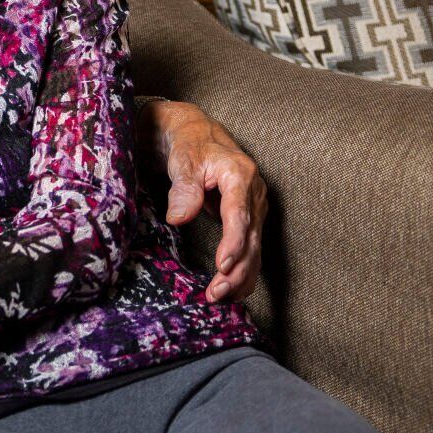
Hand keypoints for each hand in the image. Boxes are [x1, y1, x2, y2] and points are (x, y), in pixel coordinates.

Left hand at [145, 101, 266, 302]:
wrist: (198, 134)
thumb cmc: (189, 145)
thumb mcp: (183, 161)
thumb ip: (184, 189)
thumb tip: (177, 218)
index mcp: (240, 175)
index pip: (240, 214)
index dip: (233, 242)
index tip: (222, 266)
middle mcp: (255, 193)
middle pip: (251, 238)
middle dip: (236, 270)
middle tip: (216, 293)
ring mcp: (255, 207)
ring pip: (254, 248)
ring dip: (240, 277)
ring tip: (220, 298)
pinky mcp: (250, 218)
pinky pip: (251, 248)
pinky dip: (244, 271)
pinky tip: (235, 293)